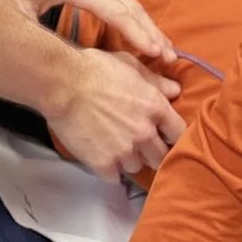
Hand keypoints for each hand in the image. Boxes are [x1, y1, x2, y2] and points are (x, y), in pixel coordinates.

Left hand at [0, 0, 176, 63]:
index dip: (135, 33)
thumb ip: (31, 31)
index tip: (154, 52)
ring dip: (145, 22)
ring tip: (162, 46)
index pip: (114, 11)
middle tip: (170, 57)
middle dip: (151, 30)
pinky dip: (132, 12)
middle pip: (128, 4)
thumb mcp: (15, 5)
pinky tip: (138, 27)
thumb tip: (43, 62)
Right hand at [47, 49, 185, 181]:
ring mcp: (124, 151)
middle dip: (152, 150)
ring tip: (115, 145)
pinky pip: (115, 177)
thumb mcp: (129, 65)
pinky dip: (110, 168)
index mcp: (154, 107)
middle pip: (161, 156)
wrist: (62, 83)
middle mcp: (144, 133)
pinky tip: (102, 154)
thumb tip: (176, 89)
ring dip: (129, 158)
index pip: (179, 133)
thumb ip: (155, 80)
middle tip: (138, 141)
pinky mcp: (103, 163)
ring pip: (137, 167)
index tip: (163, 133)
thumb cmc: (96, 68)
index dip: (172, 134)